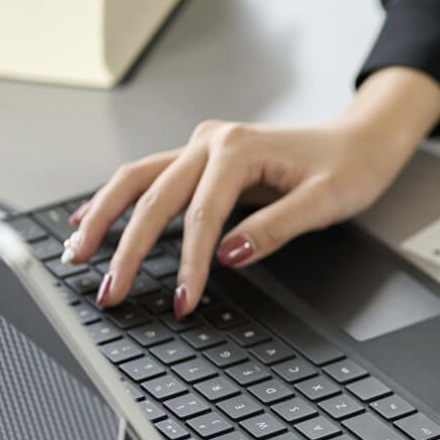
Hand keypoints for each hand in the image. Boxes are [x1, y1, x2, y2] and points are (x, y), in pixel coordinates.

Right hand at [62, 67, 439, 315]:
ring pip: (138, 180)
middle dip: (126, 248)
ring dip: (105, 216)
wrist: (361, 140)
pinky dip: (119, 200)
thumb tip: (228, 255)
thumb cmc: (350, 166)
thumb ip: (276, 228)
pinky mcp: (204, 157)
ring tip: (77, 255)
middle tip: (110, 292)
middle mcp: (212, 141)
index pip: (201, 216)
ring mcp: (204, 145)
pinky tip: (90, 219)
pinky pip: (150, 177)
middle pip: (153, 197)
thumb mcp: (325, 201)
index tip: (182, 299)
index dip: (188, 263)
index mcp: (239, 149)